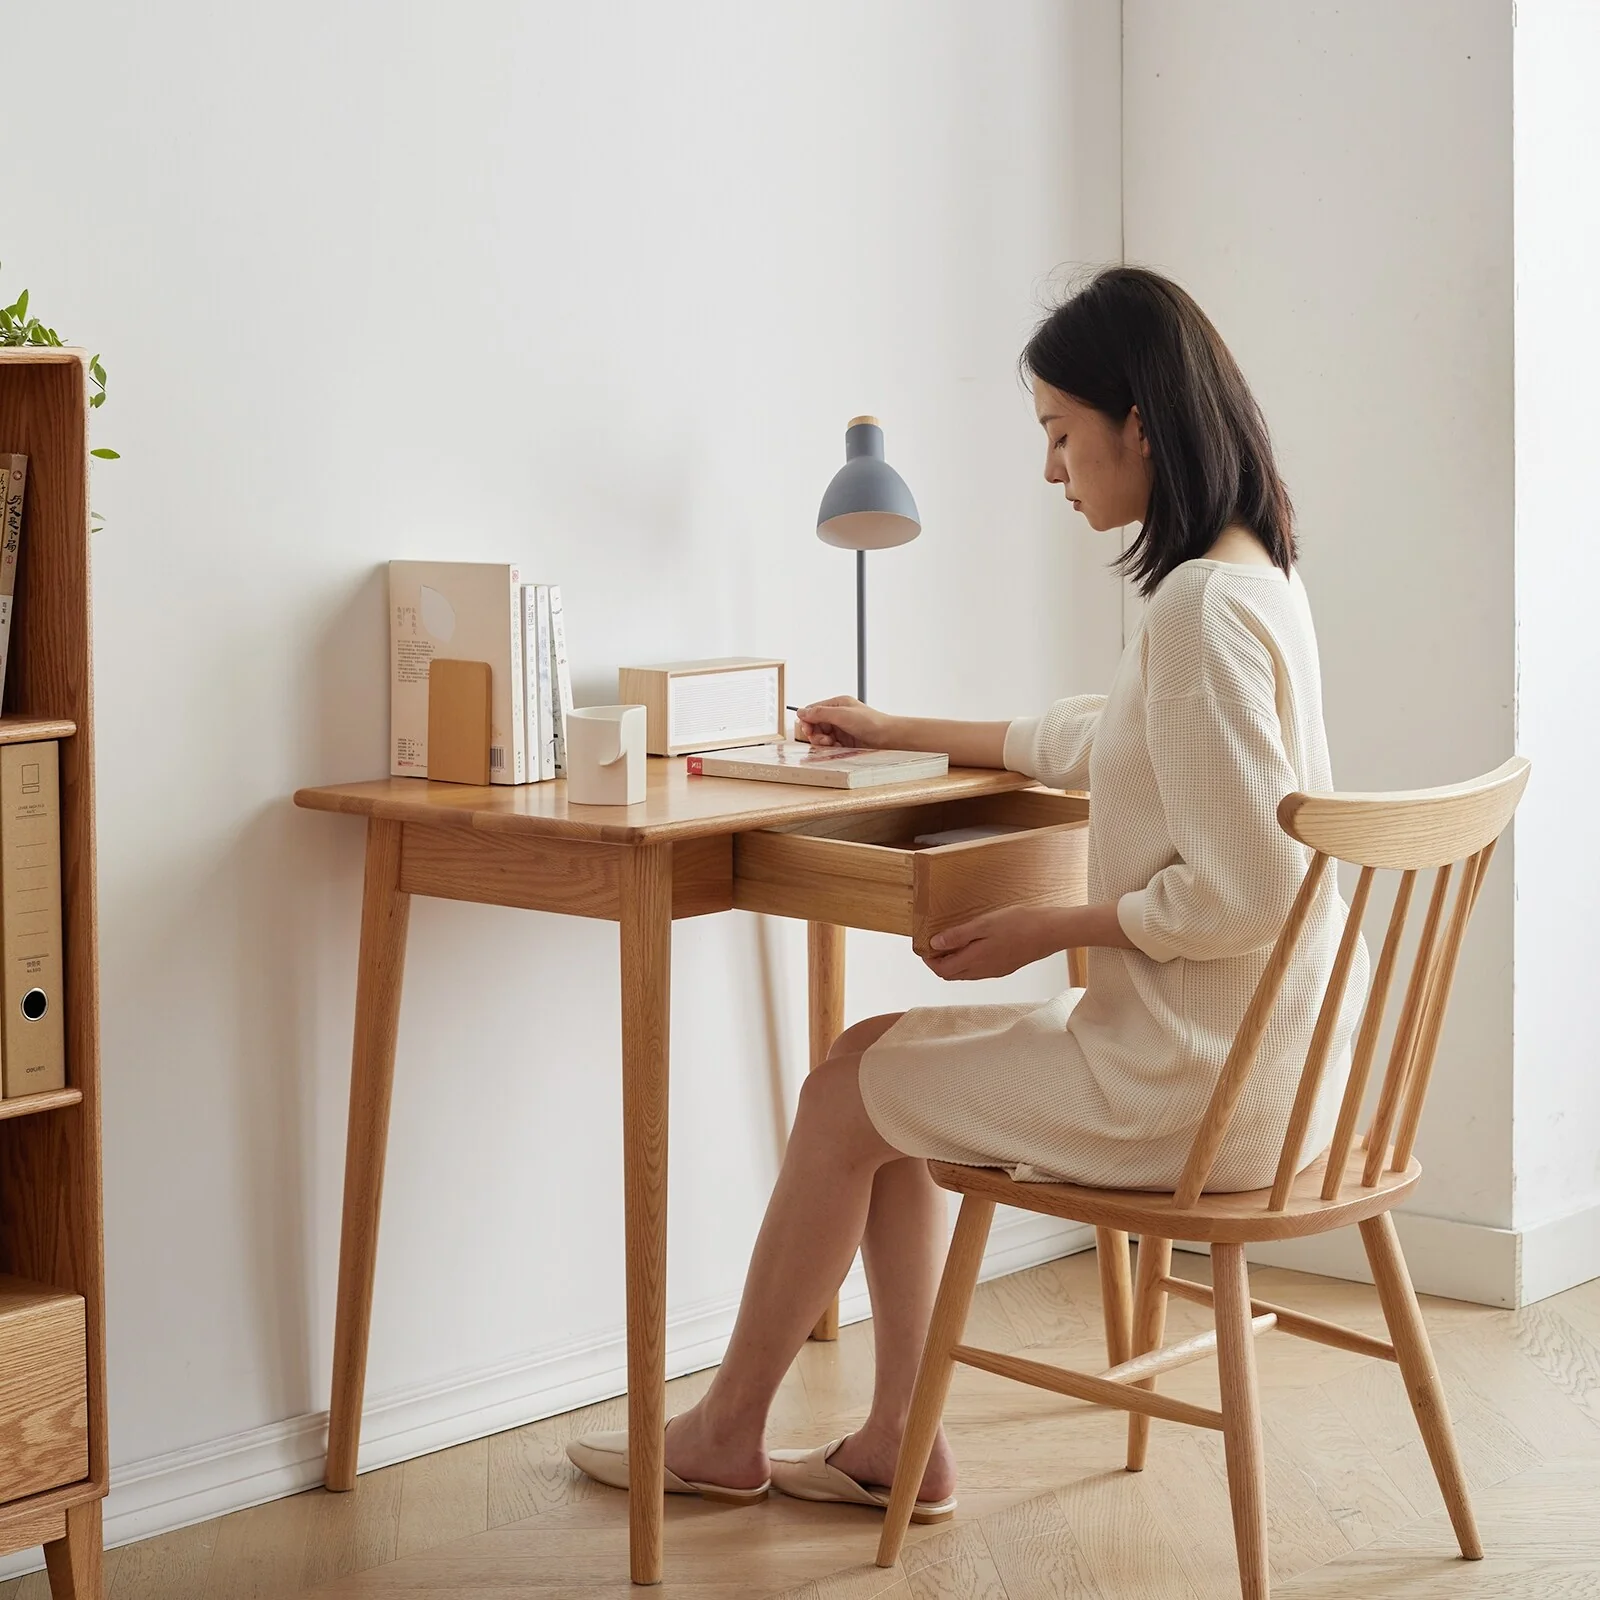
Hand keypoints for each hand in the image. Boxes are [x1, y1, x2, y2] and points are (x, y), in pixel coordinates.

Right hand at [794, 696, 892, 748]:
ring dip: (823, 742)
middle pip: (815, 725)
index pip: (813, 711)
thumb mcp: (842, 715)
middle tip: (824, 741)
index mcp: (836, 704)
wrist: (888, 738)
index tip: (808, 731)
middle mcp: (838, 716)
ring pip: (821, 737)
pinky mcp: (845, 742)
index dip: (807, 721)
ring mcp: (841, 729)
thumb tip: (801, 712)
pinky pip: (830, 745)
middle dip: (816, 734)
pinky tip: (838, 749)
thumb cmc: (870, 723)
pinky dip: (831, 748)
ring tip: (833, 745)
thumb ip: (820, 713)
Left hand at [922, 906, 1065, 980]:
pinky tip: (973, 945)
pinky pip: (979, 970)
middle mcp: (983, 971)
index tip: (924, 946)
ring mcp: (995, 971)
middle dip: (939, 962)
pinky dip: (969, 961)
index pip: (942, 970)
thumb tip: (934, 945)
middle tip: (935, 943)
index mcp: (975, 961)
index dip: (929, 961)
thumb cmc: (1019, 924)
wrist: (1050, 932)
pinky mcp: (1005, 967)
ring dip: (954, 962)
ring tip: (952, 942)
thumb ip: (957, 936)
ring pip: (965, 973)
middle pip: (952, 974)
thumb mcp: (983, 924)